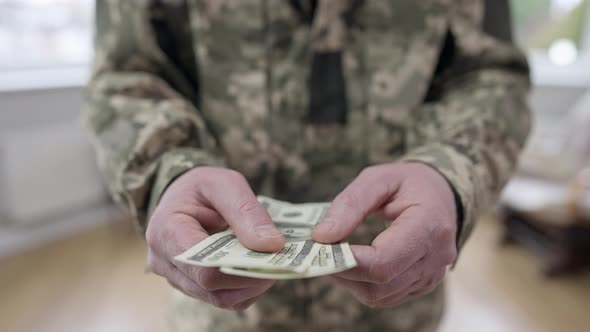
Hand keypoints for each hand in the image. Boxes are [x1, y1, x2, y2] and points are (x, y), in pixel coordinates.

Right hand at [146, 167, 284, 309]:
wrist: (183, 195)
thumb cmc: (202, 187)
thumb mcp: (225, 184)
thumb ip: (247, 212)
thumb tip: (272, 245)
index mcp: (166, 231)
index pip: (204, 268)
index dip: (241, 269)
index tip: (273, 255)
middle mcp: (164, 261)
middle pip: (212, 288)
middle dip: (251, 277)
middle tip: (282, 261)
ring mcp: (176, 277)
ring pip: (219, 298)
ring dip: (251, 285)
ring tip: (273, 263)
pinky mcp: (191, 286)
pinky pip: (222, 297)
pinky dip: (245, 287)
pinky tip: (259, 268)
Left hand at [312, 163, 456, 307]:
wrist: (442, 194)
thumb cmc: (408, 183)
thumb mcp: (378, 179)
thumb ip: (350, 204)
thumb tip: (322, 236)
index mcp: (429, 226)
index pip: (383, 261)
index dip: (347, 260)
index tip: (320, 245)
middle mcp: (436, 257)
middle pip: (379, 283)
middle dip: (342, 270)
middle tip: (319, 250)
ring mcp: (432, 275)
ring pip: (379, 295)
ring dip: (350, 279)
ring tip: (336, 253)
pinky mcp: (423, 285)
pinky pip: (385, 296)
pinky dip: (363, 284)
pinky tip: (354, 262)